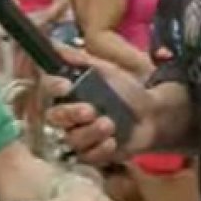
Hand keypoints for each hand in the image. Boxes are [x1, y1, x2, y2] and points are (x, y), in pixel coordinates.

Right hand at [43, 46, 156, 165]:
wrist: (152, 114)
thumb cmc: (127, 90)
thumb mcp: (104, 70)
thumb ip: (79, 59)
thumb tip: (53, 44)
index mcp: (67, 94)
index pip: (47, 90)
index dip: (52, 87)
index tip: (65, 85)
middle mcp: (68, 116)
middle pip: (55, 118)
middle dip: (71, 114)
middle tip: (90, 110)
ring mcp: (79, 137)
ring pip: (72, 138)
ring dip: (90, 132)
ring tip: (110, 124)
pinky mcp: (92, 156)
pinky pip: (87, 157)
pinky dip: (100, 149)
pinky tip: (112, 142)